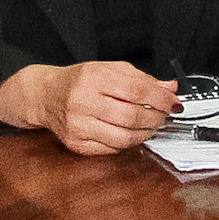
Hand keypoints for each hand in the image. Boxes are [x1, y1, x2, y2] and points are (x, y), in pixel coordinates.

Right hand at [0, 61, 178, 155]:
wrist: (45, 95)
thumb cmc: (79, 81)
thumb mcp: (109, 69)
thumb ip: (141, 79)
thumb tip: (170, 89)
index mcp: (93, 77)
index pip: (137, 91)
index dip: (161, 99)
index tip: (173, 103)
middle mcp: (83, 101)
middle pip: (131, 117)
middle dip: (156, 119)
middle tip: (164, 116)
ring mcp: (78, 125)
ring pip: (123, 138)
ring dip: (145, 134)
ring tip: (151, 126)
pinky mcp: (75, 143)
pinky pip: (111, 149)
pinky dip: (127, 144)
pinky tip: (130, 134)